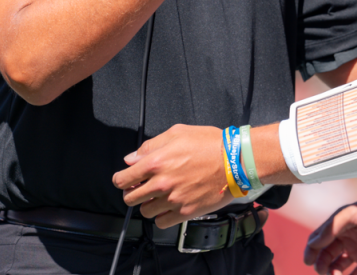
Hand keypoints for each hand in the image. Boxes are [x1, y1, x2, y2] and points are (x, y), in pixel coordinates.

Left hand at [113, 124, 233, 227]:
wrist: (235, 161)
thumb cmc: (210, 144)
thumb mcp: (178, 133)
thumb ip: (151, 146)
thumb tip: (132, 158)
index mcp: (156, 162)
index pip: (123, 179)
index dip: (121, 180)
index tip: (124, 180)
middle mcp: (161, 183)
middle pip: (130, 198)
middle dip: (133, 192)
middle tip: (143, 188)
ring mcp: (173, 200)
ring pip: (145, 211)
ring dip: (148, 204)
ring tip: (159, 196)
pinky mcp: (186, 212)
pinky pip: (162, 223)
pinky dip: (162, 216)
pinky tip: (169, 206)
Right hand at [304, 198, 356, 274]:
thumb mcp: (350, 214)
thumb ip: (331, 227)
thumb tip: (312, 243)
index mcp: (340, 226)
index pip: (320, 239)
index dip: (312, 250)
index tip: (308, 261)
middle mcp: (347, 239)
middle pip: (327, 255)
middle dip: (321, 264)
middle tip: (322, 271)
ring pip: (338, 267)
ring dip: (332, 273)